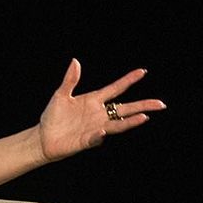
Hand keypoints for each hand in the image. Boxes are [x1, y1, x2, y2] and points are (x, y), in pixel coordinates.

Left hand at [38, 59, 165, 161]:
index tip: (142, 72)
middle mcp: (99, 114)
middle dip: (143, 106)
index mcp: (94, 100)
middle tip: (160, 104)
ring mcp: (94, 128)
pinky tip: (103, 131)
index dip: (128, 81)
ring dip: (130, 122)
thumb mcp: (60, 95)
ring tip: (144, 117)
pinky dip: (100, 135)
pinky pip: (96, 138)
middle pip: (125, 109)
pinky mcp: (86, 141)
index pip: (115, 89)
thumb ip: (70, 80)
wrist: (42, 137)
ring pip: (117, 124)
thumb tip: (76, 61)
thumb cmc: (52, 117)